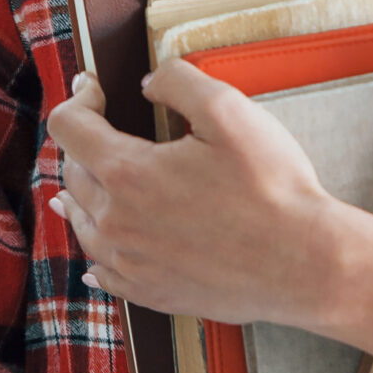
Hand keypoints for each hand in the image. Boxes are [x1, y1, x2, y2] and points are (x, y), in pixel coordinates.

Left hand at [46, 66, 345, 325]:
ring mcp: (131, 262)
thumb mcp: (229, 110)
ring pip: (82, 222)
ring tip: (80, 183)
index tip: (96, 89)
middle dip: (84, 142)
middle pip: (72, 172)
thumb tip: (147, 83)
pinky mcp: (150, 292)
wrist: (304, 263)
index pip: (68, 126)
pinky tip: (98, 253)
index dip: (78, 97)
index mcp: (127, 173)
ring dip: (81, 193)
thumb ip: (177, 81)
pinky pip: (103, 270)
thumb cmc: (272, 187)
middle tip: (102, 128)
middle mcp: (117, 222)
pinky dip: (96, 251)